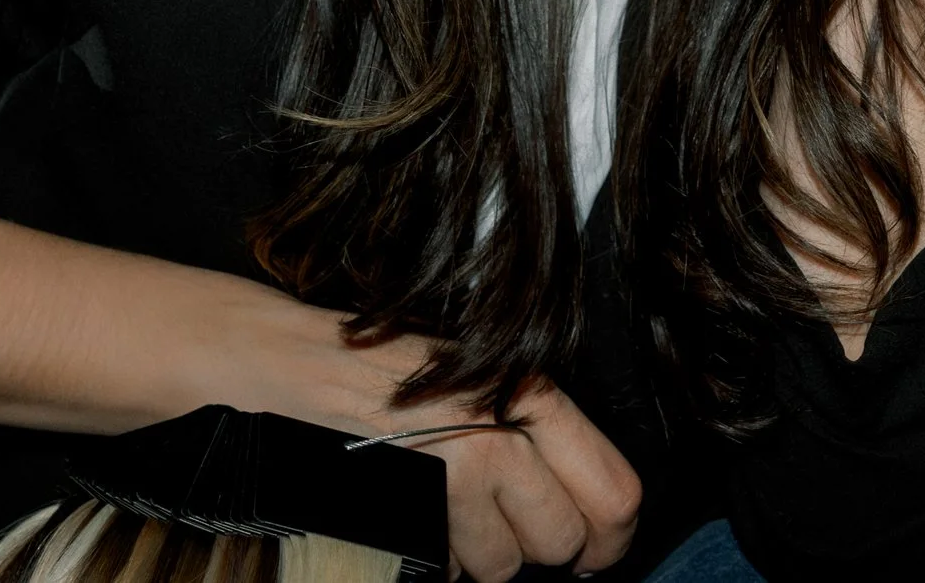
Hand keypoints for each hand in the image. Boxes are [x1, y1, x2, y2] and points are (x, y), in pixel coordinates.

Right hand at [209, 291, 641, 579]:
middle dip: (541, 546)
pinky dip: (441, 553)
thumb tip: (594, 505)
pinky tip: (424, 509)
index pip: (615, 494)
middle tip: (513, 520)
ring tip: (456, 505)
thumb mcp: (488, 371)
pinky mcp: (411, 509)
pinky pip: (450, 566)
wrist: (309, 364)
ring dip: (485, 552)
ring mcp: (451, 478)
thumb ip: (545, 429)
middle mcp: (499, 438)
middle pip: (562, 541)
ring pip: (505, 566)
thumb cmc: (398, 363)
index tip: (596, 544)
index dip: (610, 534)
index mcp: (532, 395)